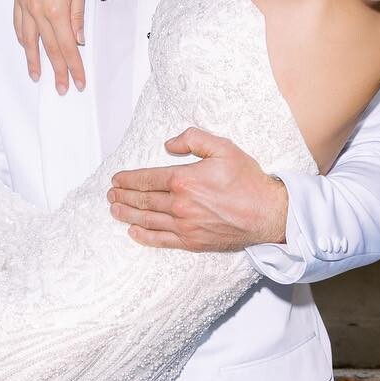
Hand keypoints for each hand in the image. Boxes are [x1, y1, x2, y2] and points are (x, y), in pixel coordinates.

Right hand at [14, 0, 89, 93]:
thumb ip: (77, 16)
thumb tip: (79, 39)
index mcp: (56, 11)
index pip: (68, 48)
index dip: (74, 68)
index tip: (79, 83)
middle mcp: (38, 12)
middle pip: (49, 49)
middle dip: (57, 71)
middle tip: (62, 89)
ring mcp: (26, 4)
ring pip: (29, 40)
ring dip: (34, 60)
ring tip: (38, 76)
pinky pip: (19, 24)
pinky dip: (22, 39)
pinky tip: (24, 46)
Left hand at [109, 128, 288, 250]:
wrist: (268, 213)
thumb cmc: (248, 181)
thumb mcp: (224, 147)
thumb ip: (194, 139)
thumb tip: (169, 144)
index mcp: (185, 180)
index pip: (147, 179)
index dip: (129, 179)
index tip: (117, 180)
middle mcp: (180, 205)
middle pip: (143, 200)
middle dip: (124, 196)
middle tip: (111, 194)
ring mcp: (185, 226)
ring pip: (148, 220)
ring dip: (128, 214)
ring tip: (114, 210)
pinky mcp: (193, 241)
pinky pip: (162, 240)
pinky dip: (145, 236)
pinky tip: (134, 232)